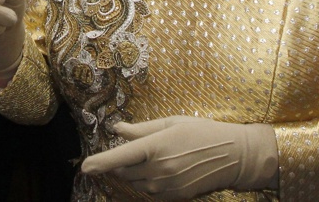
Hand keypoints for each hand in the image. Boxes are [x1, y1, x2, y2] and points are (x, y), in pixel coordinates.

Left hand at [79, 116, 277, 200]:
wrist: (233, 157)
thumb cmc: (202, 132)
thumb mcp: (172, 123)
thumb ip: (142, 129)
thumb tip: (117, 129)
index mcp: (156, 147)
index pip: (120, 157)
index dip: (100, 163)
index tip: (85, 167)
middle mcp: (158, 169)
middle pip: (125, 170)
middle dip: (122, 161)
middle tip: (138, 148)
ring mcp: (166, 186)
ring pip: (136, 182)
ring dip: (136, 171)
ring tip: (158, 156)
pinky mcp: (174, 196)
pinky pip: (151, 191)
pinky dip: (149, 181)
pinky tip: (166, 169)